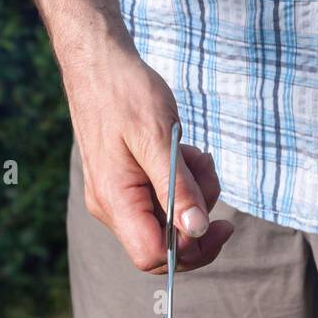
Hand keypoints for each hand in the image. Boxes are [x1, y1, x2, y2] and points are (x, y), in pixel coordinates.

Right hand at [63, 41, 234, 272]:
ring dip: (192, 193)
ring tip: (195, 155)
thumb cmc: (124, 92)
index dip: (190, 250)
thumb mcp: (159, 137)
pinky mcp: (125, 185)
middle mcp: (111, 208)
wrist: (97, 61)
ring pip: (166, 221)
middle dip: (196, 219)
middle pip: (163, 245)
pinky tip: (183, 152)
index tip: (220, 224)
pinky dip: (180, 182)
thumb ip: (178, 188)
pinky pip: (160, 200)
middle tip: (209, 174)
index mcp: (115, 201)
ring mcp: (116, 198)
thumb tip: (198, 231)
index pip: (153, 256)